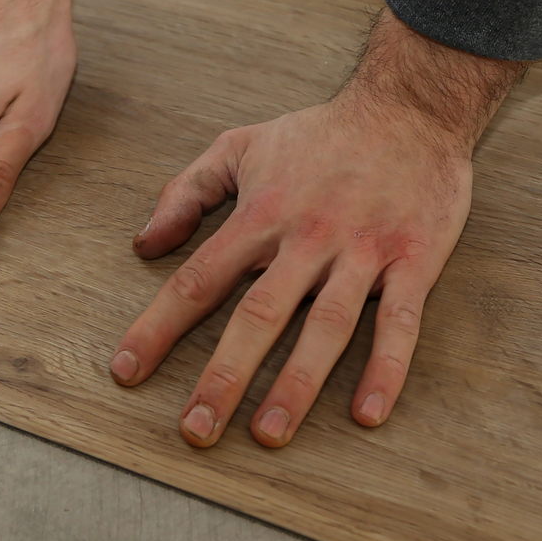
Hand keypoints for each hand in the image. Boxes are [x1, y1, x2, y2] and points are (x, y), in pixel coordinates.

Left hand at [110, 9, 526, 447]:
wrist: (410, 106)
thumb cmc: (319, 135)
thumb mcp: (240, 147)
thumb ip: (186, 191)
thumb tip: (144, 242)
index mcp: (261, 214)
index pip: (198, 279)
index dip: (158, 327)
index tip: (126, 371)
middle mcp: (308, 237)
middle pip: (258, 314)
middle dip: (223, 375)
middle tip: (195, 430)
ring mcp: (363, 251)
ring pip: (327, 326)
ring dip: (297, 384)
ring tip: (268, 434)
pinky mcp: (415, 260)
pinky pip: (400, 322)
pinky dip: (387, 369)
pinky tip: (367, 415)